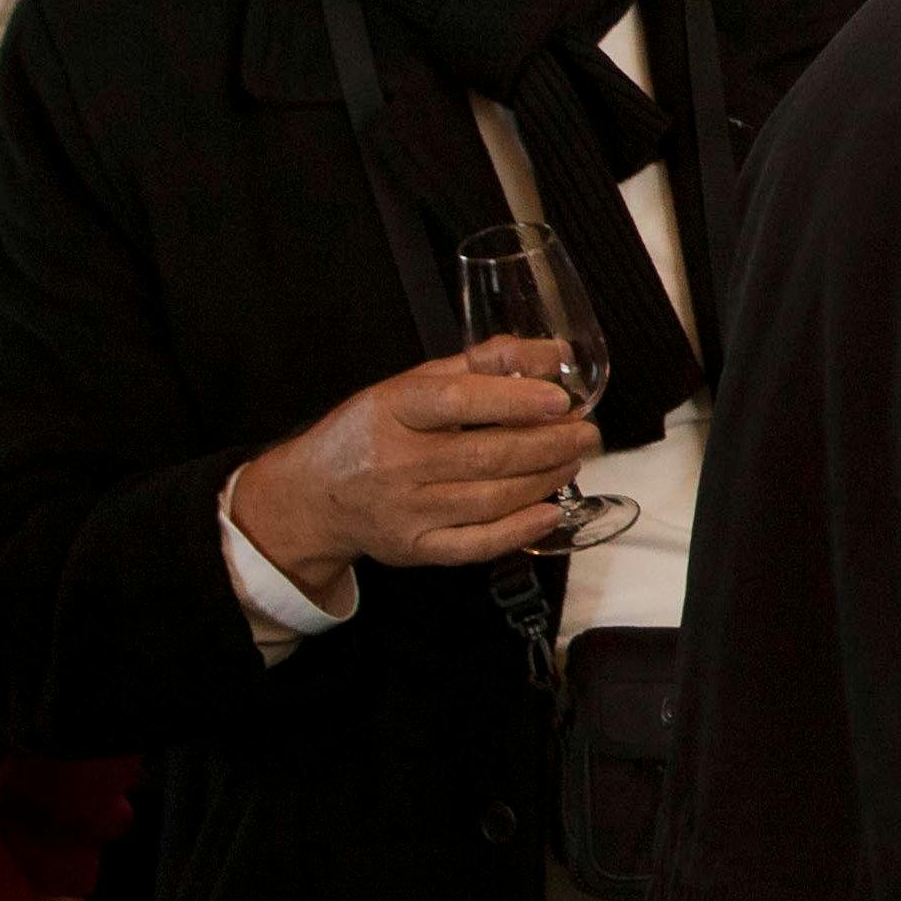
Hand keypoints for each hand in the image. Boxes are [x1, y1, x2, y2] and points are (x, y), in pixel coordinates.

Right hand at [226, 354, 597, 603]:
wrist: (314, 497)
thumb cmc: (372, 432)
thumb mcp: (412, 384)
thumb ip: (483, 364)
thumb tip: (553, 352)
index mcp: (393, 410)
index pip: (457, 401)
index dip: (514, 400)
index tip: (560, 400)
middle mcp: (396, 462)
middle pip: (487, 455)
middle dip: (549, 444)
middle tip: (586, 433)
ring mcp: (405, 511)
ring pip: (491, 499)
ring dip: (545, 480)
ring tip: (572, 459)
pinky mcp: (415, 548)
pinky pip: (477, 544)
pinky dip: (520, 529)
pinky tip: (551, 510)